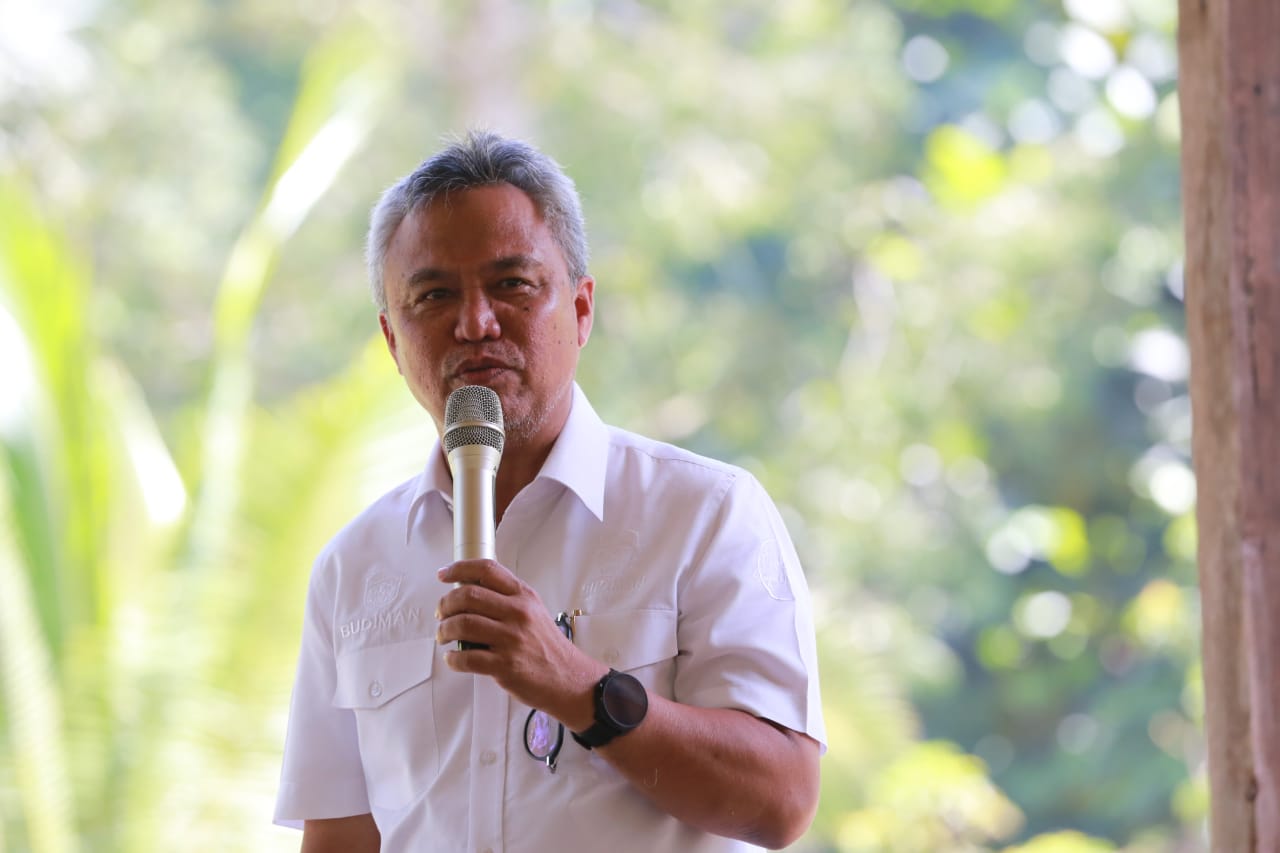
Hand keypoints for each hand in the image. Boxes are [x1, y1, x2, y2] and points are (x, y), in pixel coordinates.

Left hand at [435, 559, 605, 727]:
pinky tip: (453, 658)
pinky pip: (466, 658)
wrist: (568, 678)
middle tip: (441, 613)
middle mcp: (517, 613)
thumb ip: (507, 599)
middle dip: (446, 604)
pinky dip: (452, 659)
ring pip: (462, 624)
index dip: (459, 568)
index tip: (443, 574)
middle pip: (468, 595)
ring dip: (444, 631)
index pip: (487, 570)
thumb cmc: (546, 646)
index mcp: (523, 596)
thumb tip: (469, 593)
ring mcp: (511, 639)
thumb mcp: (533, 611)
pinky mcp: (505, 665)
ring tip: (444, 636)